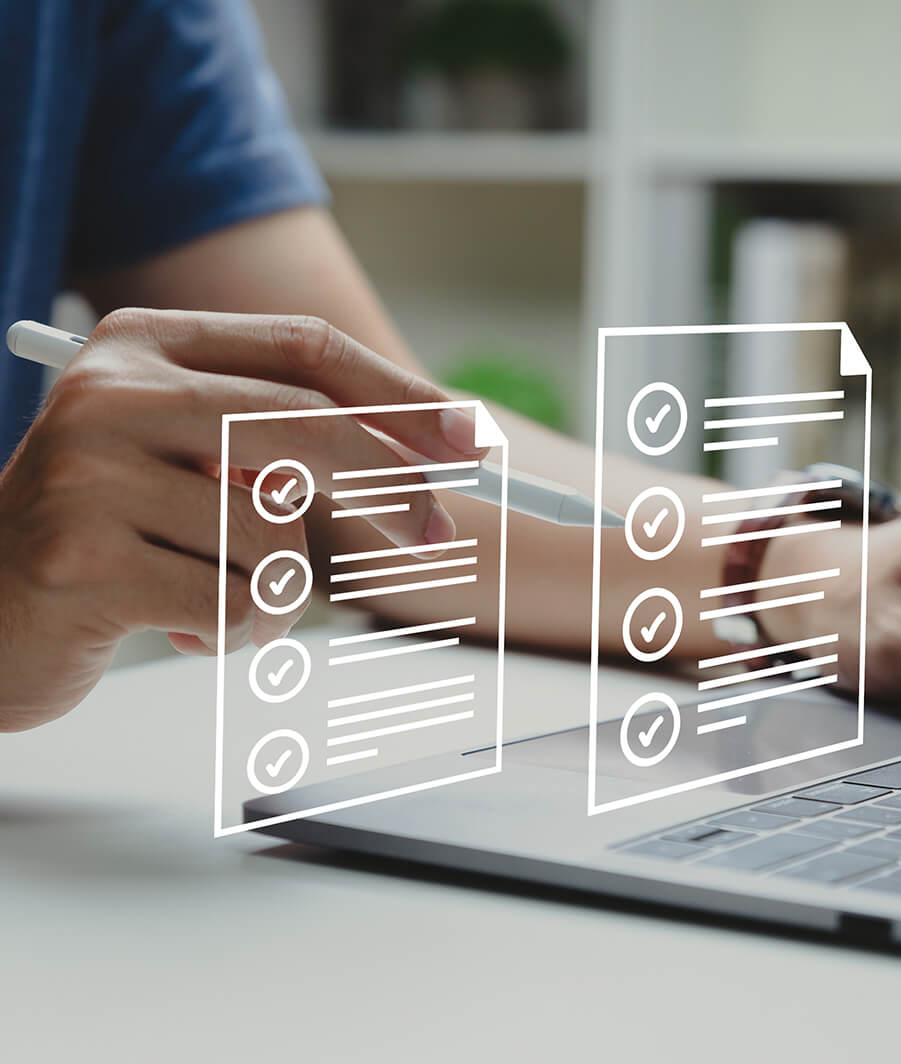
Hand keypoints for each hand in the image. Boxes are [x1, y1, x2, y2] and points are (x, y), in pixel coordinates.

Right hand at [0, 308, 484, 730]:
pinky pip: (234, 606)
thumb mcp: (194, 465)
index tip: (472, 439)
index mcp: (144, 345)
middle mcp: (112, 392)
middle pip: (308, 428)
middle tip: (437, 537)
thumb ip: (288, 445)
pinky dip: (234, 632)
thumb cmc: (118, 536)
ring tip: (218, 596)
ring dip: (279, 590)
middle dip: (394, 489)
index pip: (306, 352)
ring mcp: (89, 474)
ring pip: (277, 535)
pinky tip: (175, 625)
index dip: (401, 396)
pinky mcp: (83, 563)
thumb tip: (435, 453)